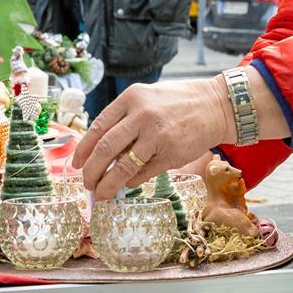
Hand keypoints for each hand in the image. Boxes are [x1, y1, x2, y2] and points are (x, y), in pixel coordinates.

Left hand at [73, 76, 235, 200]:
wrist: (216, 106)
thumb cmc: (177, 102)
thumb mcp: (146, 98)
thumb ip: (124, 119)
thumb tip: (100, 152)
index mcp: (131, 98)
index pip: (98, 127)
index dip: (83, 150)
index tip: (77, 165)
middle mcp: (142, 116)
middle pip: (105, 149)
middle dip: (91, 172)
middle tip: (86, 184)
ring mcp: (157, 137)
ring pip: (123, 167)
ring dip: (108, 185)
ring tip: (101, 194)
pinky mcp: (171, 155)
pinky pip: (143, 174)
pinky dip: (132, 183)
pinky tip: (127, 185)